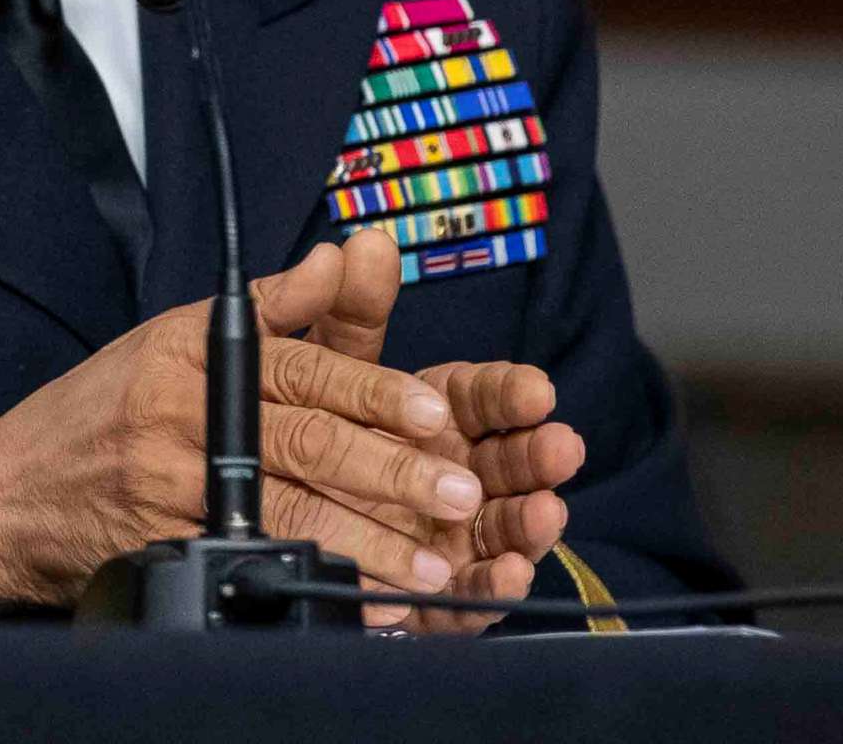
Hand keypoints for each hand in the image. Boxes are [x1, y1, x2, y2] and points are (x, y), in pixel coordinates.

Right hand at [0, 242, 487, 609]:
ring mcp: (176, 490)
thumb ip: (272, 307)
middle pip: (305, 444)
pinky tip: (360, 600)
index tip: (435, 414)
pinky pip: (252, 562)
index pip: (305, 369)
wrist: (10, 491)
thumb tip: (340, 257)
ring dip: (365, 540)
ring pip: (287, 512)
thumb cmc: (102, 406)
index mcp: (198, 356)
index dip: (374, 393)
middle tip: (457, 490)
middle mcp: (187, 419)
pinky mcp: (168, 547)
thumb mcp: (175, 335)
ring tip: (427, 563)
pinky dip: (308, 583)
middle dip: (389, 471)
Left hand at [301, 230, 585, 632]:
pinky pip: (469, 597)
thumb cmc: (325, 436)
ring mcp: (454, 537)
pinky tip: (509, 575)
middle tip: (561, 446)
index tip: (536, 389)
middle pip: (508, 463)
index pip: (485, 396)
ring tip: (546, 513)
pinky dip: (492, 589)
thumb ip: (349, 313)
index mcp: (441, 415)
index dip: (511, 393)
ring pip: (503, 528)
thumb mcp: (329, 369)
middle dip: (537, 456)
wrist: (282, 525)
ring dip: (530, 521)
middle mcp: (458, 474)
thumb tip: (362, 245)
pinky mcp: (438, 597)